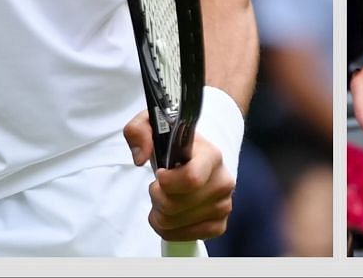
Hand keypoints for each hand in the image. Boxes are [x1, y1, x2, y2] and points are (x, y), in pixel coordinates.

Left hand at [122, 112, 234, 241]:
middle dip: (156, 197)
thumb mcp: (152, 124)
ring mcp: (224, 205)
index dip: (167, 182)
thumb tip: (140, 158)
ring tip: (165, 197)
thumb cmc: (175, 142)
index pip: (191, 179)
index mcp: (212, 156)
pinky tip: (173, 213)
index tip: (159, 173)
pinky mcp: (219, 224)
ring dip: (160, 213)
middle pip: (174, 205)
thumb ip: (138, 130)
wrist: (199, 156)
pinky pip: (184, 237)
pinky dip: (170, 229)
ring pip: (174, 223)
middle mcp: (223, 181)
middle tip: (158, 186)